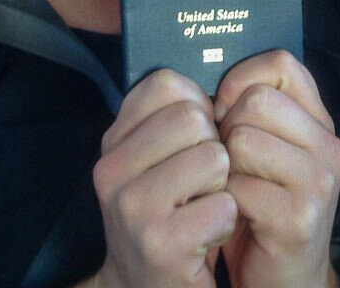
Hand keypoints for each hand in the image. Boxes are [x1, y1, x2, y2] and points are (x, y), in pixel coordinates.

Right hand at [92, 69, 235, 287]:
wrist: (143, 287)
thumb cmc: (165, 215)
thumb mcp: (152, 162)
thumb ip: (170, 117)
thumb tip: (220, 74)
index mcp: (113, 142)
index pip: (166, 82)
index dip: (198, 104)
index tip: (197, 136)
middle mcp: (112, 171)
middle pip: (194, 117)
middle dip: (214, 147)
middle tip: (201, 183)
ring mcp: (133, 209)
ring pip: (214, 158)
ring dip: (223, 186)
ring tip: (203, 208)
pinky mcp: (161, 245)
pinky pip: (224, 205)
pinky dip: (227, 221)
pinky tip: (206, 235)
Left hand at [212, 50, 339, 287]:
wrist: (283, 281)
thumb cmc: (260, 211)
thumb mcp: (266, 154)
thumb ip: (253, 113)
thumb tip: (205, 79)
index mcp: (319, 123)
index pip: (282, 65)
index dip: (240, 79)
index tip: (223, 109)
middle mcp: (328, 146)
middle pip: (256, 100)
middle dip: (224, 128)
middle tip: (225, 161)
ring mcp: (319, 181)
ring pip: (243, 139)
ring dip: (221, 167)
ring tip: (230, 188)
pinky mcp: (299, 217)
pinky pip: (237, 186)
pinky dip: (222, 200)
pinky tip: (233, 216)